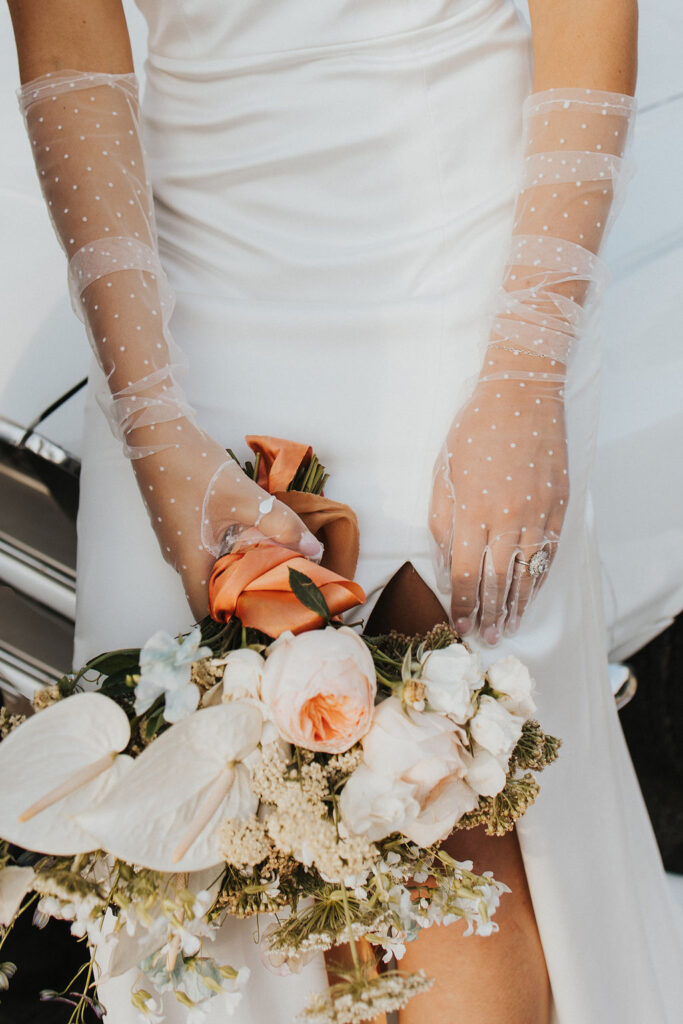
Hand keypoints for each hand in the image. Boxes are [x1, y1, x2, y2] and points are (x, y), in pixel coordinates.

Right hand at [131, 419, 322, 618]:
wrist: (156, 432)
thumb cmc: (194, 468)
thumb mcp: (245, 498)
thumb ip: (281, 525)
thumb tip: (314, 550)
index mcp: (190, 562)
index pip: (208, 612)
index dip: (234, 622)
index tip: (265, 620)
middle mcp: (179, 559)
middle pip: (211, 593)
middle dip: (244, 597)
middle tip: (279, 594)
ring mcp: (177, 541)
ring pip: (210, 569)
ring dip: (238, 572)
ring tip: (274, 569)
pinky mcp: (180, 525)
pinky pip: (206, 550)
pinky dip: (230, 552)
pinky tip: (254, 539)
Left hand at [429, 350, 568, 643]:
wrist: (522, 396)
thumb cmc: (473, 432)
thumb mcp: (443, 474)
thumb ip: (442, 523)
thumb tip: (445, 566)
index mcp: (472, 512)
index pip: (465, 575)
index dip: (461, 606)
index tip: (458, 626)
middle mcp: (506, 520)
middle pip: (496, 583)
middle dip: (487, 615)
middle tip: (484, 638)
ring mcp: (537, 515)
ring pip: (525, 575)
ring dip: (515, 607)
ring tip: (507, 628)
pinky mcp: (558, 508)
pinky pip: (547, 555)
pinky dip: (537, 581)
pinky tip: (529, 596)